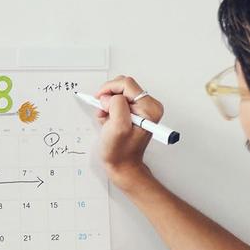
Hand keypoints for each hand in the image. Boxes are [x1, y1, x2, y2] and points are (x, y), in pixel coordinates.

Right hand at [94, 75, 164, 191]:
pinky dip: (109, 109)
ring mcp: (142, 109)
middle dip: (108, 97)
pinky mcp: (134, 112)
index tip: (100, 100)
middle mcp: (148, 106)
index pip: (126, 84)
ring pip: (119, 94)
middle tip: (103, 112)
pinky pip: (118, 101)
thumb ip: (116, 106)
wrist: (123, 165)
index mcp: (149, 108)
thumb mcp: (117, 127)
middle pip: (123, 86)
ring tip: (105, 119)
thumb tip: (110, 96)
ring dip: (107, 104)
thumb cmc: (121, 152)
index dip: (109, 90)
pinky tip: (108, 120)